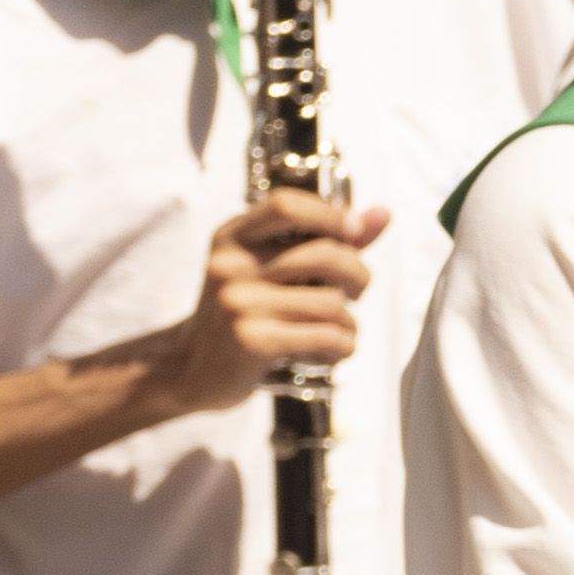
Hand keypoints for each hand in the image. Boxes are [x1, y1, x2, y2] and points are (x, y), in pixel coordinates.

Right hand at [122, 195, 379, 412]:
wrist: (190, 369)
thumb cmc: (245, 314)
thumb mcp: (272, 270)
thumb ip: (328, 241)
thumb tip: (382, 213)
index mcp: (233, 237)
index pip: (286, 205)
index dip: (331, 214)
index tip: (354, 232)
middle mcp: (230, 265)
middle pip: (325, 254)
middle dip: (358, 276)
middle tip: (354, 294)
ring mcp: (238, 303)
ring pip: (332, 303)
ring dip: (348, 324)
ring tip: (335, 332)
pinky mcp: (250, 340)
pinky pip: (326, 337)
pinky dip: (342, 348)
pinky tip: (327, 353)